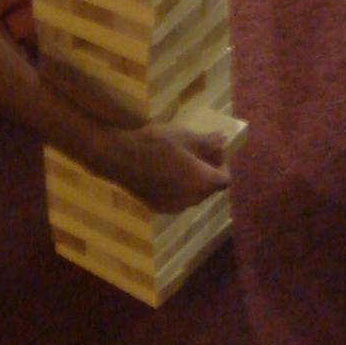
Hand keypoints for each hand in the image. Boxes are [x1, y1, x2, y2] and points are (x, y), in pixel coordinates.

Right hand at [104, 123, 230, 212]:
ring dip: (191, 180)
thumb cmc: (157, 145)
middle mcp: (192, 200)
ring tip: (178, 161)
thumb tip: (224, 140)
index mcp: (203, 183)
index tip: (211, 150)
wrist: (121, 158)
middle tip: (195, 152)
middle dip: (206, 171)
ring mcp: (174, 206)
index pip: (224, 179)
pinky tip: (163, 172)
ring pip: (192, 194)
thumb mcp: (186, 137)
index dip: (222, 163)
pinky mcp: (158, 207)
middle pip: (208, 188)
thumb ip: (208, 142)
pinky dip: (176, 188)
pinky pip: (176, 199)